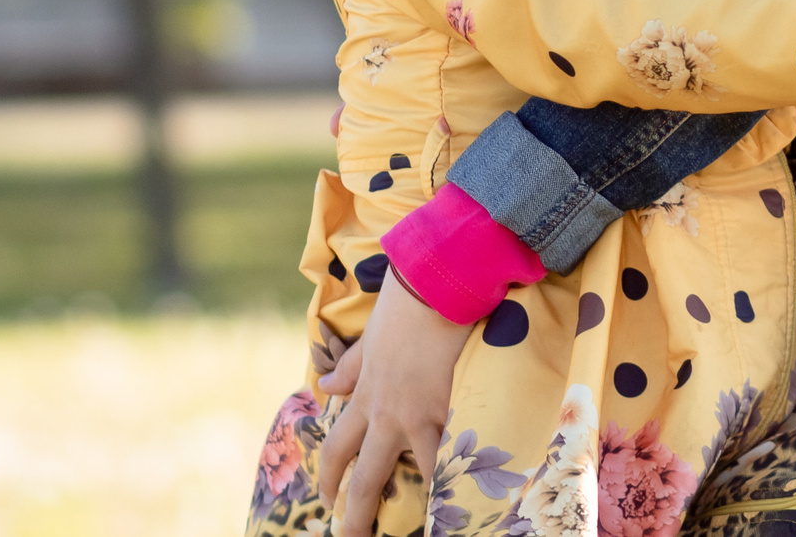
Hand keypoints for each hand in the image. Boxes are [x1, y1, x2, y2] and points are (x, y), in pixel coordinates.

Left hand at [313, 276, 473, 536]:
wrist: (436, 284)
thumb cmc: (403, 304)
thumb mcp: (369, 339)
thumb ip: (350, 367)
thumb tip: (325, 386)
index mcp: (365, 394)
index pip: (337, 447)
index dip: (329, 478)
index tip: (325, 501)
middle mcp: (386, 414)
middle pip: (365, 478)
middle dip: (355, 517)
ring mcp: (420, 416)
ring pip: (416, 475)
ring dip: (421, 506)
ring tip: (425, 530)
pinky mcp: (452, 409)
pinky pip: (455, 453)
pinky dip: (462, 475)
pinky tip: (470, 499)